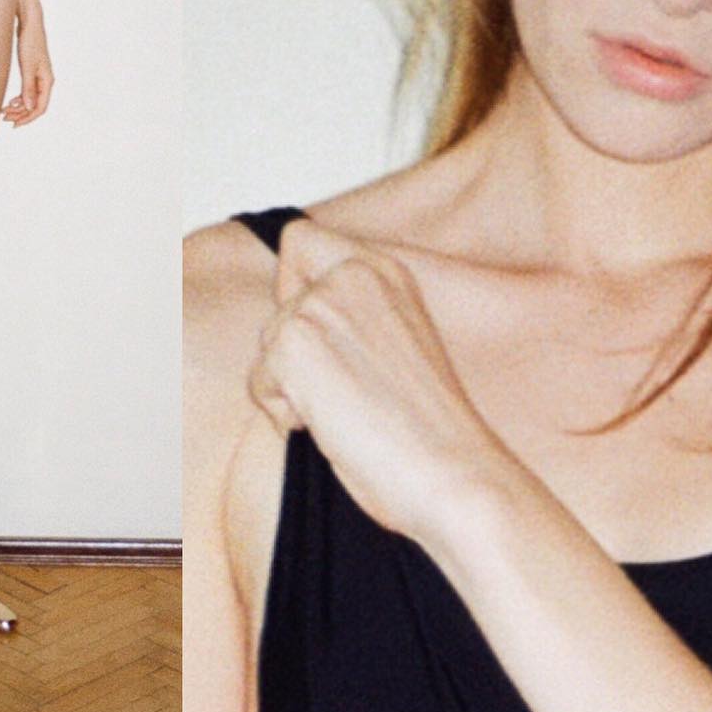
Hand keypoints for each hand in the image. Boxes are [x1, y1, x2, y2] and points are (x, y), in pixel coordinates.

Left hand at [2, 13, 53, 127]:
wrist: (29, 24)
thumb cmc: (30, 42)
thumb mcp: (27, 66)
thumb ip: (28, 88)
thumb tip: (29, 108)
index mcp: (47, 81)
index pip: (40, 107)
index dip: (28, 118)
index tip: (14, 125)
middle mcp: (45, 81)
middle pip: (35, 106)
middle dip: (20, 114)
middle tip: (4, 118)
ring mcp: (39, 77)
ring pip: (30, 100)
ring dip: (18, 108)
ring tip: (3, 112)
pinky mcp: (32, 72)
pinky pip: (27, 92)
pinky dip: (19, 99)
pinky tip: (9, 102)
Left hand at [249, 219, 513, 545]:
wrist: (451, 470)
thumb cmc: (428, 425)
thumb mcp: (395, 339)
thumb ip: (352, 313)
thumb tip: (294, 317)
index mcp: (383, 268)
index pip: (301, 241)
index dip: (295, 285)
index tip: (320, 331)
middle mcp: (352, 273)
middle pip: (278, 306)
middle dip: (295, 354)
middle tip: (348, 390)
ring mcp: (321, 304)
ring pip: (268, 345)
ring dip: (292, 386)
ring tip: (347, 409)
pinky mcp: (294, 342)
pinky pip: (260, 383)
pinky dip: (285, 414)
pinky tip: (332, 425)